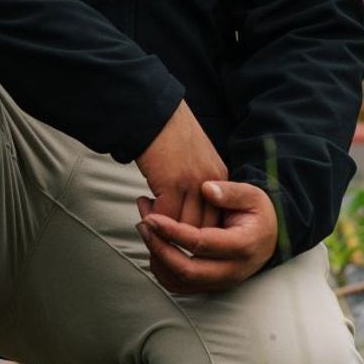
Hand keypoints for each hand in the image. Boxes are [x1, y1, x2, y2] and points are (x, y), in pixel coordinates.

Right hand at [134, 102, 226, 230]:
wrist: (153, 112)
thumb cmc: (168, 134)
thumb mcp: (193, 158)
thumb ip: (195, 182)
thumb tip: (183, 208)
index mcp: (219, 176)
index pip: (216, 217)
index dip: (199, 234)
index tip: (183, 242)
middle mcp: (210, 182)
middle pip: (203, 226)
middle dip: (184, 241)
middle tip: (164, 250)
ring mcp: (192, 182)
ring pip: (184, 226)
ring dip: (167, 235)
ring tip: (152, 236)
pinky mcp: (172, 182)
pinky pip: (165, 216)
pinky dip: (154, 223)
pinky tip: (145, 220)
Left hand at [136, 179, 277, 294]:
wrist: (269, 236)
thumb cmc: (257, 213)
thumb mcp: (253, 194)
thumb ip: (230, 191)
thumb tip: (206, 189)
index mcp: (243, 246)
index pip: (201, 244)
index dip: (173, 231)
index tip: (152, 217)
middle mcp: (232, 271)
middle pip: (187, 270)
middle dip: (160, 248)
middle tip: (144, 225)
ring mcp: (221, 282)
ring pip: (180, 283)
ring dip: (157, 259)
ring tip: (145, 232)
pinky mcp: (210, 286)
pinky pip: (180, 286)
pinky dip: (162, 270)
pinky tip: (155, 246)